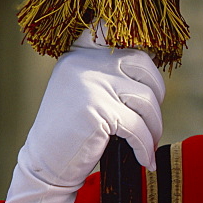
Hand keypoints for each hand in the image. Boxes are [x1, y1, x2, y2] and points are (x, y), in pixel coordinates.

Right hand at [0, 26, 165, 202]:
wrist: (45, 164)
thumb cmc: (73, 131)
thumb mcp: (86, 91)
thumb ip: (110, 73)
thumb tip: (154, 67)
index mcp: (81, 54)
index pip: (122, 37)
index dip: (142, 53)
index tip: (149, 79)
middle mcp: (85, 62)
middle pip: (144, 66)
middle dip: (156, 95)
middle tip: (151, 120)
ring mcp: (90, 83)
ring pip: (145, 99)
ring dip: (153, 126)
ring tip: (148, 144)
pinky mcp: (97, 110)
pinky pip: (137, 127)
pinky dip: (145, 146)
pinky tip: (145, 159)